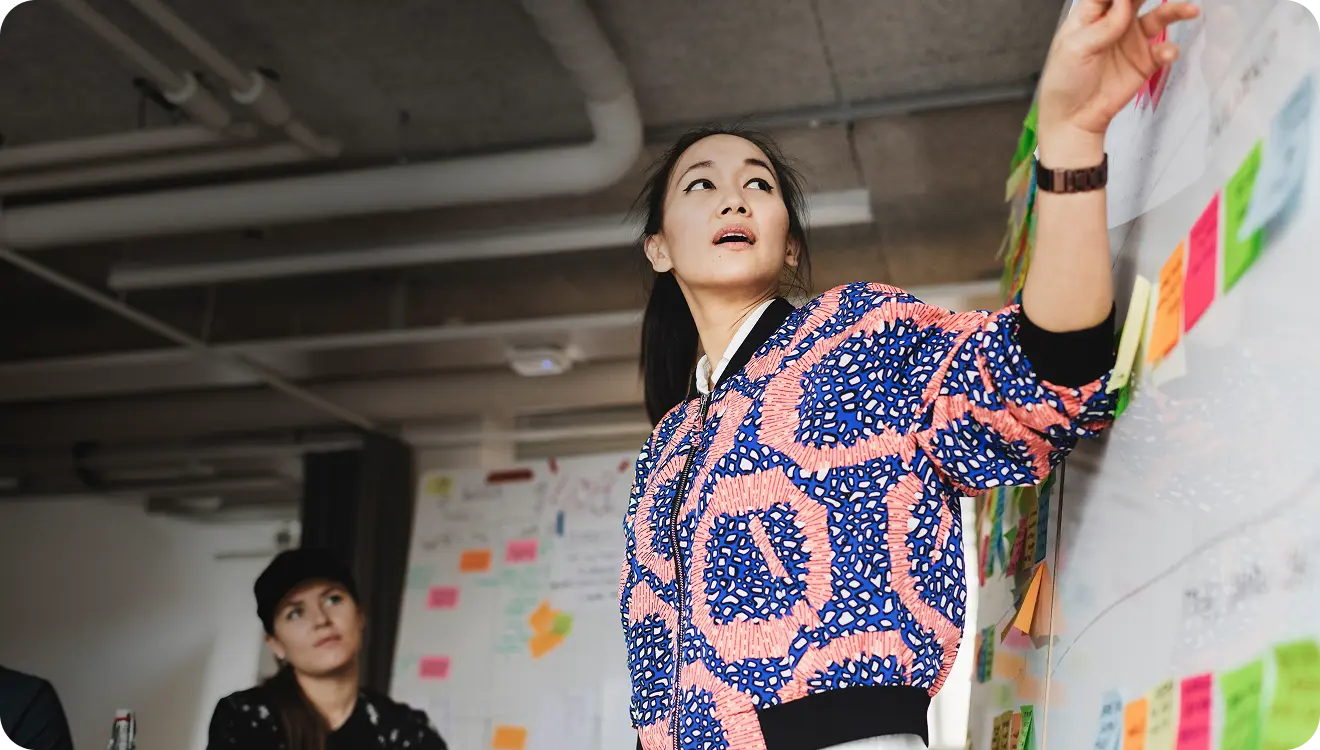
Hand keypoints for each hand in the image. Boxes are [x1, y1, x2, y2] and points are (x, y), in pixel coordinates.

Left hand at [1036, 0, 1199, 161]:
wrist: (1073, 118)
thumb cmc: (1065, 80)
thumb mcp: (1075, 49)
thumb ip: (1102, 26)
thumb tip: (1124, 2)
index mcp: (1091, 14)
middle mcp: (1116, 21)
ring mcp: (1133, 40)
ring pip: (1159, 16)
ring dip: (1175, 10)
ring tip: (1190, 9)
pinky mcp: (1145, 61)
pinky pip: (1164, 49)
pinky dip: (1169, 50)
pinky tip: (1167, 54)